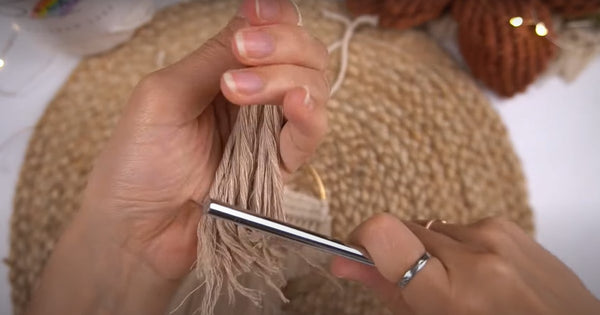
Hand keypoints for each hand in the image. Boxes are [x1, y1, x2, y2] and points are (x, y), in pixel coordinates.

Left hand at [26, 0, 328, 313]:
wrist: (137, 229)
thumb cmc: (138, 162)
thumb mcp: (166, 94)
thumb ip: (212, 57)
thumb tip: (253, 16)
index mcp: (226, 73)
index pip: (269, 33)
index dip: (274, 17)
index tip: (257, 11)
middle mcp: (256, 98)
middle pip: (302, 54)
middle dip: (282, 43)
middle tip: (244, 50)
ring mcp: (271, 132)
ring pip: (313, 87)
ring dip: (286, 76)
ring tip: (238, 89)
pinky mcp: (281, 166)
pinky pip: (310, 133)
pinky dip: (309, 112)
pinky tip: (293, 102)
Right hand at [331, 214, 599, 314]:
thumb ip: (391, 294)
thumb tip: (347, 264)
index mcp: (456, 294)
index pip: (383, 233)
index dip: (360, 240)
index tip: (356, 255)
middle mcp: (477, 255)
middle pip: (403, 230)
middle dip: (397, 254)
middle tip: (413, 286)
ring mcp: (495, 236)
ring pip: (429, 229)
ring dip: (430, 253)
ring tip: (458, 285)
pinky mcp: (507, 225)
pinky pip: (457, 228)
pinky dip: (456, 249)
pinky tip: (478, 274)